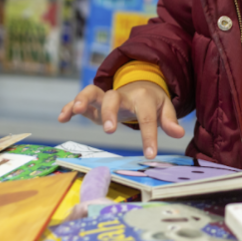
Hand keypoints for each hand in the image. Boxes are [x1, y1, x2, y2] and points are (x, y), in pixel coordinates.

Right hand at [57, 83, 184, 157]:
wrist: (140, 85)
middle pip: (114, 98)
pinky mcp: (93, 102)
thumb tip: (179, 133)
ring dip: (84, 99)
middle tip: (110, 130)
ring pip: (93, 92)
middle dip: (111, 112)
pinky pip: (80, 101)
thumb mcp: (165, 108)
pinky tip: (62, 118)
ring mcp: (106, 96)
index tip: (150, 155)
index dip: (149, 137)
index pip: (147, 117)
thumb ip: (169, 120)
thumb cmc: (152, 102)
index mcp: (143, 98)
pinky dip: (70, 107)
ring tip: (76, 110)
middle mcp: (123, 95)